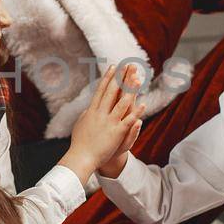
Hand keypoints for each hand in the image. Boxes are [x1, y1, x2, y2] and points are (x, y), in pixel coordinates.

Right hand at [62, 65, 143, 185]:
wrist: (81, 158)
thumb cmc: (80, 143)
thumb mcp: (80, 124)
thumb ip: (86, 114)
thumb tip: (89, 108)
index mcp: (92, 110)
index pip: (101, 90)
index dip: (108, 77)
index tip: (114, 66)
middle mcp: (100, 113)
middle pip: (112, 92)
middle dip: (121, 78)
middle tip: (128, 65)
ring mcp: (109, 122)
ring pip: (122, 103)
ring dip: (130, 91)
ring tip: (138, 79)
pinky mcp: (116, 133)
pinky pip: (128, 120)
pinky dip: (136, 112)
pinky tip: (143, 104)